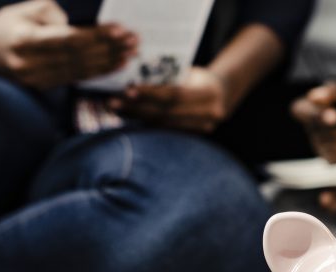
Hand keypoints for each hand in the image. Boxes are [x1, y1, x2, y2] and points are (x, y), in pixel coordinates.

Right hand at [0, 0, 136, 88]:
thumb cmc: (8, 25)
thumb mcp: (24, 11)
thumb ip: (52, 15)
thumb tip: (79, 29)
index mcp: (25, 41)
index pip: (69, 40)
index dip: (97, 36)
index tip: (120, 30)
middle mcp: (31, 64)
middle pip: (80, 57)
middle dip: (110, 48)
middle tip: (135, 40)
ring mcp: (38, 79)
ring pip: (82, 70)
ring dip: (111, 61)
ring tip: (133, 52)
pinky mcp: (46, 86)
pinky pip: (78, 78)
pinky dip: (100, 71)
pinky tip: (119, 64)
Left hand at [109, 67, 227, 132]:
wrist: (222, 94)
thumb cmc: (199, 78)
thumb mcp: (188, 72)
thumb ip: (168, 78)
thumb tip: (133, 80)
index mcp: (208, 92)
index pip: (175, 94)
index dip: (150, 94)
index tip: (127, 90)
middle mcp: (209, 113)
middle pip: (167, 113)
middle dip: (137, 108)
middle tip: (113, 103)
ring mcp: (205, 127)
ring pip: (165, 124)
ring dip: (138, 118)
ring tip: (116, 111)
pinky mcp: (197, 134)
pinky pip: (168, 130)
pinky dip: (148, 124)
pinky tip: (131, 119)